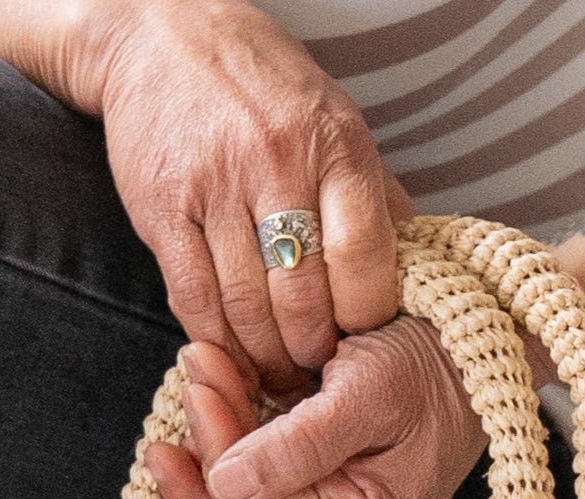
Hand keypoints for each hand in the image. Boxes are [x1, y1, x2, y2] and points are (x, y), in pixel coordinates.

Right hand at [79, 0, 403, 393]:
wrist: (164, 34)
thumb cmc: (260, 88)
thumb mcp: (333, 122)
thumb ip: (372, 195)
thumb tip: (421, 265)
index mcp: (335, 144)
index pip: (365, 259)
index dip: (364, 319)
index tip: (359, 340)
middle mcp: (279, 163)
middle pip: (305, 300)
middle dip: (312, 354)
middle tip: (314, 375)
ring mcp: (217, 188)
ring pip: (248, 311)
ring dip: (265, 361)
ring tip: (276, 377)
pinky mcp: (164, 211)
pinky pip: (195, 302)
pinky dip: (216, 343)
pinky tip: (230, 357)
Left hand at [144, 323, 485, 498]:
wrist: (495, 333)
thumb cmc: (445, 354)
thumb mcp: (373, 388)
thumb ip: (299, 444)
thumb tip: (226, 482)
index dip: (215, 454)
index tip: (200, 376)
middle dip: (202, 461)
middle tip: (190, 379)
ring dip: (211, 448)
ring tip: (199, 377)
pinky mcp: (331, 479)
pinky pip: (266, 481)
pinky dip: (235, 439)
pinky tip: (220, 395)